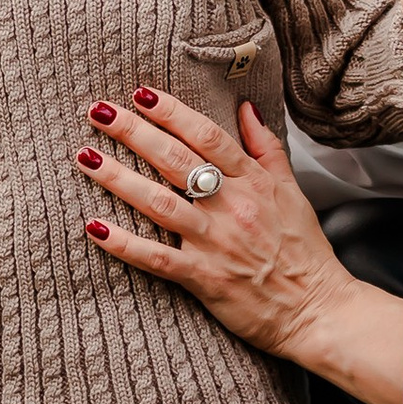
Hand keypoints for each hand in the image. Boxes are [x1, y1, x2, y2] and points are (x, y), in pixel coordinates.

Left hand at [74, 84, 402, 403]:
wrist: (317, 310)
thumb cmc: (304, 252)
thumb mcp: (292, 191)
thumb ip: (266, 149)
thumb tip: (247, 109)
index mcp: (254, 182)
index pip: (207, 136)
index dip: (172, 112)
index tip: (141, 93)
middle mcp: (233, 206)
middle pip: (175, 159)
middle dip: (133, 132)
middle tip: (98, 111)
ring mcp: (216, 242)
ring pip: (159, 203)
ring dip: (118, 179)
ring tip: (85, 158)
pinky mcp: (204, 278)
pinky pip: (156, 258)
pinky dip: (123, 243)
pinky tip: (94, 228)